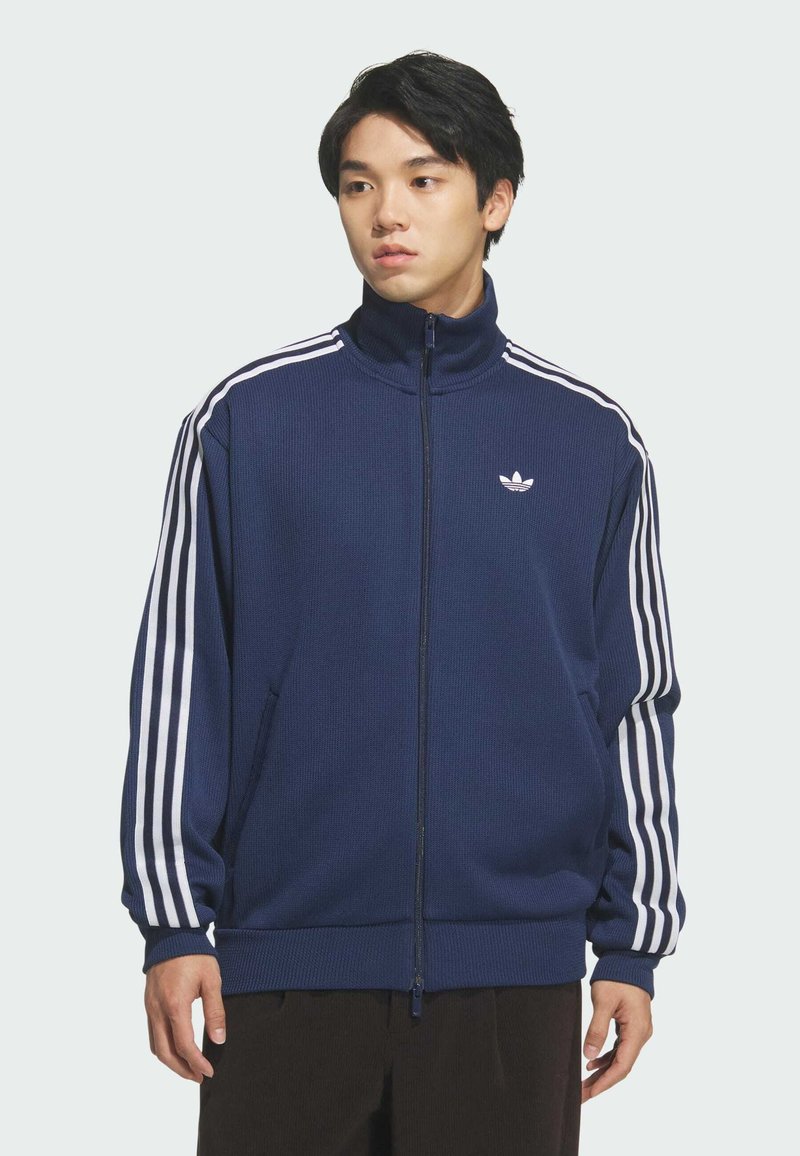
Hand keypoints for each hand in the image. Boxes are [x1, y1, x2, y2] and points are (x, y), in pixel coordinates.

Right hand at [144, 954, 225, 1082]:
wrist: (172, 933)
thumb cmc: (195, 955)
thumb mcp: (212, 980)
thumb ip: (215, 1011)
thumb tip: (219, 1040)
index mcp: (175, 1005)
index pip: (184, 1045)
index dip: (197, 1063)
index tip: (209, 1072)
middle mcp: (157, 1009)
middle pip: (164, 1052)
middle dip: (181, 1069)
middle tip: (198, 1077)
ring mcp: (150, 1006)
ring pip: (155, 1045)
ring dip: (171, 1061)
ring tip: (189, 1067)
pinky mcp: (148, 1002)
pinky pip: (152, 1033)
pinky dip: (163, 1047)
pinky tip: (177, 1047)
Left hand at [581, 980, 652, 1100]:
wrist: (628, 958)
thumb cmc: (616, 976)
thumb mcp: (603, 1001)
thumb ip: (597, 1029)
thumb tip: (589, 1056)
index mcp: (637, 1031)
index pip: (622, 1066)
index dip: (605, 1083)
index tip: (589, 1094)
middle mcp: (641, 1034)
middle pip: (621, 1067)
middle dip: (602, 1083)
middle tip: (581, 1095)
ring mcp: (638, 1031)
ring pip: (620, 1059)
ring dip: (603, 1072)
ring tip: (583, 1084)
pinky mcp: (631, 1026)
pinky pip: (620, 1048)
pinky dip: (606, 1058)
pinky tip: (592, 1064)